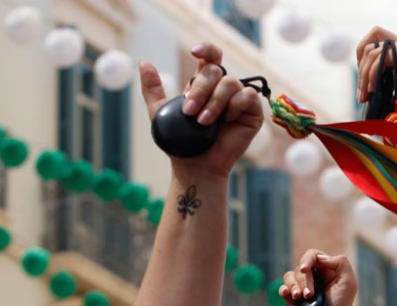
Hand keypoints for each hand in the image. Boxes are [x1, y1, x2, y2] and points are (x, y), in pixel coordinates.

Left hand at [139, 43, 262, 177]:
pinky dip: (235, 106)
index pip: (211, 57)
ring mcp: (239, 100)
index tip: (194, 52)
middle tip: (189, 112)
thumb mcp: (160, 113)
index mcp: (205, 84)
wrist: (198, 166)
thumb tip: (143, 63)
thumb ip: (153, 89)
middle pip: (216, 70)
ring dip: (214, 102)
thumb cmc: (182, 143)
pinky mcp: (253, 113)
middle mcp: (224, 89)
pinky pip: (248, 96)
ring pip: (230, 83)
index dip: (206, 49)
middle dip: (201, 89)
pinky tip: (227, 120)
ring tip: (204, 123)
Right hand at [281, 250, 358, 305]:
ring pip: (289, 276)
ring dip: (293, 286)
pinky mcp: (294, 299)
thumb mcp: (349, 282)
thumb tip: (320, 258)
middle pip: (300, 268)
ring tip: (300, 299)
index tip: (306, 270)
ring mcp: (303, 288)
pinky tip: (288, 295)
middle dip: (304, 281)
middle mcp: (314, 277)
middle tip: (310, 296)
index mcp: (327, 270)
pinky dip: (283, 290)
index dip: (308, 260)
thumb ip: (340, 263)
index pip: (313, 256)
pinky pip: (283, 288)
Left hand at [355, 27, 396, 126]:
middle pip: (372, 42)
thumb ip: (380, 68)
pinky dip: (372, 75)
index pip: (377, 36)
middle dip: (361, 68)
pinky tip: (374, 90)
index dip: (363, 54)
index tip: (363, 79)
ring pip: (373, 52)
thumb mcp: (390, 82)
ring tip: (366, 95)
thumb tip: (359, 64)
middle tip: (362, 93)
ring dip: (364, 76)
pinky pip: (380, 58)